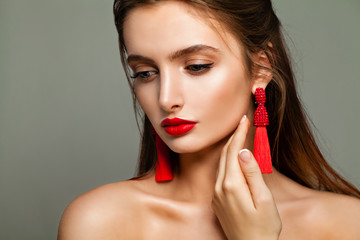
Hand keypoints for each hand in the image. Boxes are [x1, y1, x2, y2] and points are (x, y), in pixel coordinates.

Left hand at [212, 115, 281, 239]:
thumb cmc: (263, 227)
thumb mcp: (263, 199)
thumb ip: (252, 174)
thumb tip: (244, 151)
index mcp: (231, 185)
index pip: (233, 151)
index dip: (239, 133)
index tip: (244, 119)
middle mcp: (219, 187)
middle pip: (225, 155)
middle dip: (233, 137)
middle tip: (242, 122)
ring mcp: (216, 194)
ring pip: (221, 163)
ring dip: (229, 148)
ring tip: (239, 135)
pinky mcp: (217, 199)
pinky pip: (220, 174)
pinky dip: (227, 161)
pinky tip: (234, 157)